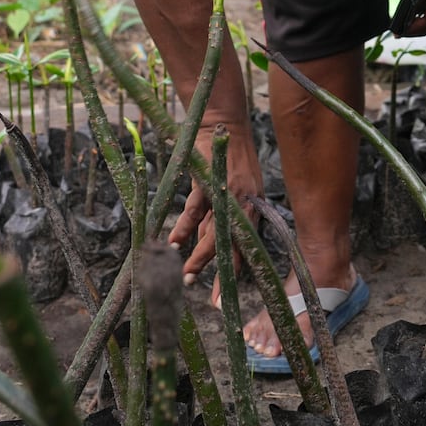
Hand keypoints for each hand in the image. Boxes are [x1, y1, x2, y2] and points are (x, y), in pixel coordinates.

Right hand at [167, 118, 263, 286]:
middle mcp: (244, 205)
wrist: (224, 125)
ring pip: (212, 234)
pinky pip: (194, 211)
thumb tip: (204, 245)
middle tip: (212, 300)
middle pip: (231, 247)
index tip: (223, 300)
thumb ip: (222, 216)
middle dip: (219, 275)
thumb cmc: (229, 159)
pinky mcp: (207, 182)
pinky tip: (173, 243)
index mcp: (253, 209)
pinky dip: (182, 228)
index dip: (233, 274)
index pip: (244, 249)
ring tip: (185, 277)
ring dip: (197, 257)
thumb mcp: (234, 190)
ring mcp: (226, 194)